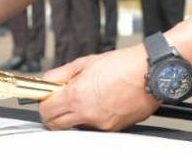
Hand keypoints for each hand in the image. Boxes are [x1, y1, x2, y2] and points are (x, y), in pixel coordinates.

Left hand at [39, 46, 159, 130]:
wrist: (149, 73)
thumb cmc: (122, 65)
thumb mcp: (84, 63)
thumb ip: (61, 75)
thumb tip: (48, 82)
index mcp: (77, 96)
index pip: (46, 111)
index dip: (42, 103)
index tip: (46, 96)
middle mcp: (88, 114)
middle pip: (56, 125)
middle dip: (53, 113)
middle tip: (58, 99)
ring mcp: (101, 124)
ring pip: (76, 125)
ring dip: (74, 114)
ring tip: (86, 95)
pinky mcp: (113, 128)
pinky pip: (94, 125)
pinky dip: (91, 115)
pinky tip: (100, 100)